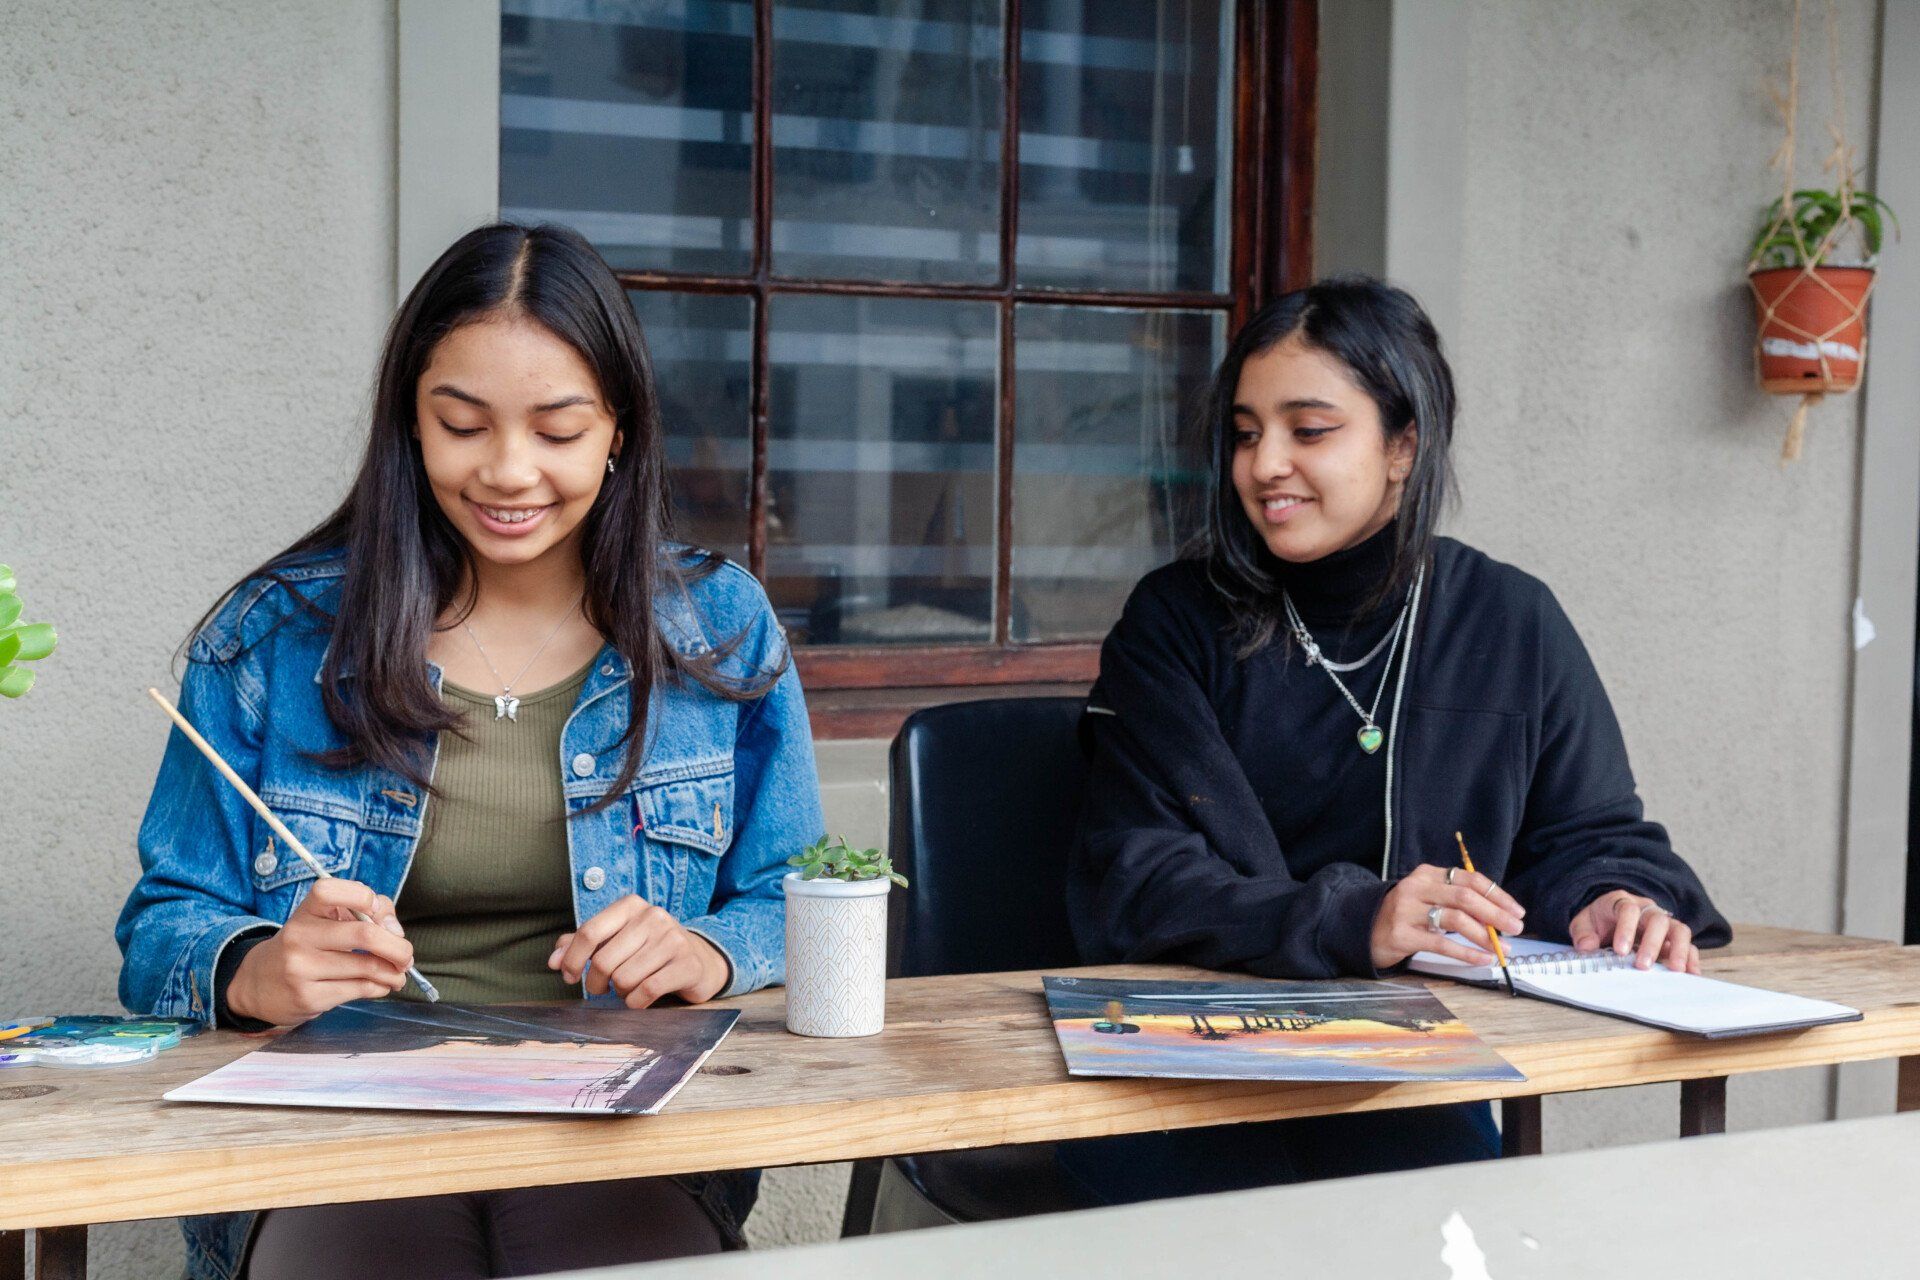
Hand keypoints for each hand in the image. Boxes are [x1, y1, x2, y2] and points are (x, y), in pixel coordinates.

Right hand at [228, 879, 413, 1026]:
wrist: (259, 983)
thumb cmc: (307, 945)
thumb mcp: (325, 921)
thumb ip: (366, 914)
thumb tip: (395, 931)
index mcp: (305, 911)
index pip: (331, 890)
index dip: (364, 897)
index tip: (377, 913)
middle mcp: (299, 936)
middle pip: (365, 934)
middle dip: (398, 947)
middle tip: (406, 954)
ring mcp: (301, 969)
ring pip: (367, 967)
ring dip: (394, 972)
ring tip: (399, 973)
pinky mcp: (308, 997)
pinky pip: (359, 990)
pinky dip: (380, 987)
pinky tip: (382, 985)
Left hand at [548, 895, 729, 1007]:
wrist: (699, 960)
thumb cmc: (648, 950)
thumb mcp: (616, 940)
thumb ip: (582, 945)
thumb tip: (553, 960)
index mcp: (631, 906)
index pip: (589, 932)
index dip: (572, 959)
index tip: (569, 976)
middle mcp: (653, 916)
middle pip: (605, 961)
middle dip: (595, 983)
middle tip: (601, 988)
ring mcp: (673, 939)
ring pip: (624, 979)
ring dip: (620, 992)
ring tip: (628, 987)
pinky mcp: (687, 964)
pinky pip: (645, 992)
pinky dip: (635, 1003)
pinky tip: (639, 999)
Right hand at [1370, 863, 1526, 969]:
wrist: (1364, 929)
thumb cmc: (1407, 914)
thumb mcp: (1429, 897)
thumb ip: (1457, 900)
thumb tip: (1501, 917)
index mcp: (1428, 874)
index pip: (1470, 878)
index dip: (1497, 895)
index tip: (1517, 911)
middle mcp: (1417, 887)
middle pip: (1465, 897)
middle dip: (1496, 914)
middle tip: (1516, 929)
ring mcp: (1407, 910)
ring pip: (1455, 919)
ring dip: (1484, 935)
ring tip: (1502, 948)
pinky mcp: (1401, 935)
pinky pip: (1441, 944)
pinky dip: (1466, 953)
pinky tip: (1483, 959)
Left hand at [1570, 889, 1700, 972]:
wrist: (1609, 917)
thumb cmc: (1598, 921)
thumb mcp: (1583, 923)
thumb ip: (1582, 933)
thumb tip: (1586, 947)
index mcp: (1622, 903)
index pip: (1628, 910)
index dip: (1626, 929)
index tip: (1620, 951)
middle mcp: (1647, 910)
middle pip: (1658, 920)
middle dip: (1652, 943)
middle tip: (1643, 966)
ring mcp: (1663, 924)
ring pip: (1679, 930)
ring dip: (1680, 950)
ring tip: (1676, 970)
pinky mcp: (1673, 939)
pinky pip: (1689, 944)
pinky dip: (1692, 958)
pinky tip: (1691, 974)